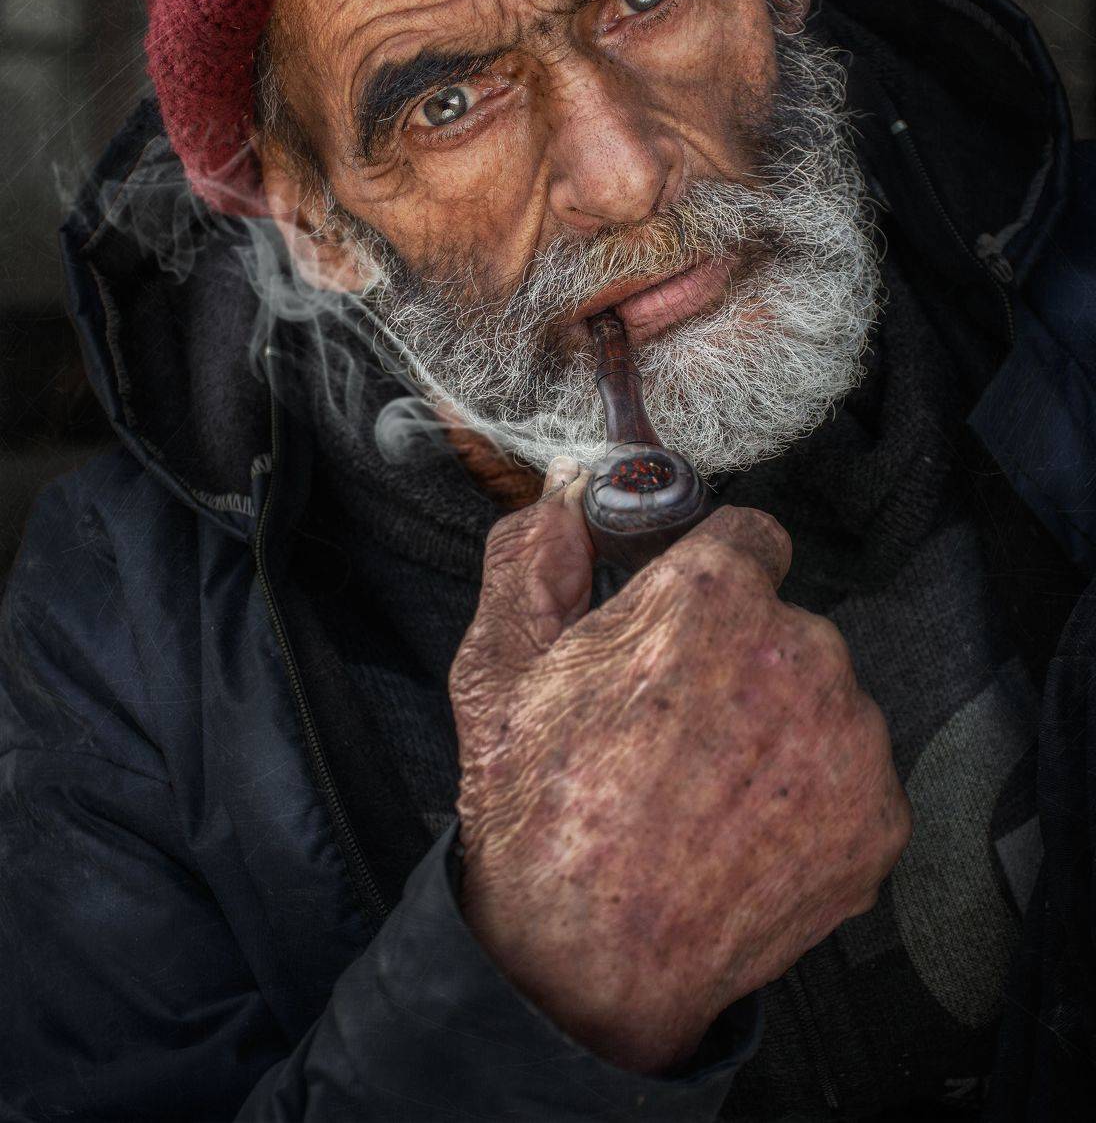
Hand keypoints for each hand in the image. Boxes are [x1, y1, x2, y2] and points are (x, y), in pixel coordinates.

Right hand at [450, 463, 910, 1073]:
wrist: (584, 964)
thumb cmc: (537, 811)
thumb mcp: (499, 666)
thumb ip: (533, 556)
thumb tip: (566, 492)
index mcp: (712, 594)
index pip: (750, 537)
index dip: (711, 578)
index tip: (685, 623)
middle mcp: (801, 648)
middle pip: (786, 625)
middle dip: (740, 659)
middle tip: (674, 727)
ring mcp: (849, 737)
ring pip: (824, 701)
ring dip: (781, 728)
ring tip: (705, 791)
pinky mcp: (878, 816)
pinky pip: (850, 778)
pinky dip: (809, 800)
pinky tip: (743, 834)